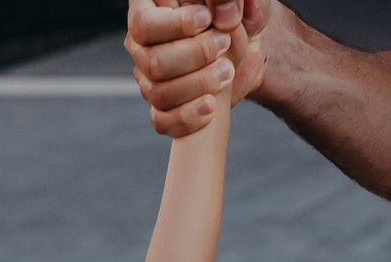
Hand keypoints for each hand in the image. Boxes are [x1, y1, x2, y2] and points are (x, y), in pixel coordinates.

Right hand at [127, 0, 266, 136]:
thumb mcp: (239, 1)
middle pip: (152, 61)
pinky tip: (211, 106)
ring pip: (158, 93)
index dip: (174, 25)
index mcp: (150, 11)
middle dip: (194, 56)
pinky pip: (163, 121)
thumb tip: (226, 13)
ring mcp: (149, 78)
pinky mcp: (161, 108)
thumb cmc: (235, 16)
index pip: (143, 24)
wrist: (247, 50)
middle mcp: (142, 45)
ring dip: (198, 84)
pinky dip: (189, 116)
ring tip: (226, 71)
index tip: (206, 19)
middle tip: (224, 44)